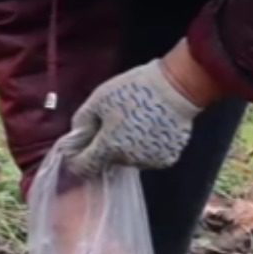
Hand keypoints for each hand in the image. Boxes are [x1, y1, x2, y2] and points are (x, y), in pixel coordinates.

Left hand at [59, 58, 202, 175]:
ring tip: (136, 122)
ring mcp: (150, 161)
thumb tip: (76, 136)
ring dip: (128, 147)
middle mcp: (128, 160)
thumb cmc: (134, 89)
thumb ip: (82, 121)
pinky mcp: (168, 158)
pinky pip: (150, 157)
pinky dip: (147, 147)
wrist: (176, 86)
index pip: (84, 167)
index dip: (77, 158)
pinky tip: (152, 127)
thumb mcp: (99, 98)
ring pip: (130, 159)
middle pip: (108, 161)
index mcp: (108, 147)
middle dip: (106, 146)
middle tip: (114, 124)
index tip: (79, 148)